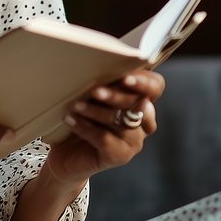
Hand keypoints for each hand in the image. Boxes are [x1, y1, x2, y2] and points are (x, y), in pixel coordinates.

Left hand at [40, 70, 163, 185]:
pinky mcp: (120, 156)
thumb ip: (101, 81)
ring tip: (75, 106)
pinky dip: (86, 127)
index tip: (125, 78)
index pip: (155, 87)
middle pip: (139, 103)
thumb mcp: (90, 94)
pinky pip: (106, 139)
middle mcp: (143, 121)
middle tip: (95, 91)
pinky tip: (70, 120)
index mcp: (141, 99)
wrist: (65, 154)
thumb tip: (96, 64)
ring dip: (96, 112)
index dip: (144, 83)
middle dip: (116, 96)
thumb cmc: (80, 116)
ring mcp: (134, 141)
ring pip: (122, 122)